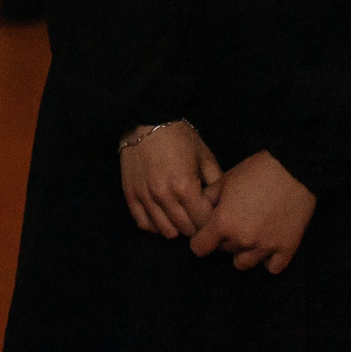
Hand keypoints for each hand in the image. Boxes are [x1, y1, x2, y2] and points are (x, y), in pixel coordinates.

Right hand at [119, 121, 222, 238]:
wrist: (147, 120)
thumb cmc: (180, 137)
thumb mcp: (205, 156)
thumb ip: (217, 183)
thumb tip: (220, 205)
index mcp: (185, 187)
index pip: (203, 220)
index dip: (212, 221)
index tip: (213, 215)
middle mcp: (164, 196)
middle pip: (186, 229)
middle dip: (196, 226)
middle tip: (199, 217)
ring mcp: (145, 197)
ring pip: (165, 231)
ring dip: (177, 229)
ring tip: (182, 219)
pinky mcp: (130, 195)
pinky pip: (143, 223)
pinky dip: (155, 226)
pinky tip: (163, 218)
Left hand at [189, 151, 316, 273]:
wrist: (293, 170)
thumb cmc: (255, 171)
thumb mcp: (224, 180)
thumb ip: (207, 199)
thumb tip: (199, 211)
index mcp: (223, 223)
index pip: (199, 248)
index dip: (200, 240)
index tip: (205, 233)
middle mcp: (242, 240)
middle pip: (223, 251)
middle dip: (223, 240)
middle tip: (232, 224)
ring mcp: (266, 247)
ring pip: (244, 263)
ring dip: (242, 252)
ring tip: (248, 236)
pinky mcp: (287, 249)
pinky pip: (272, 268)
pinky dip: (267, 260)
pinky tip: (266, 246)